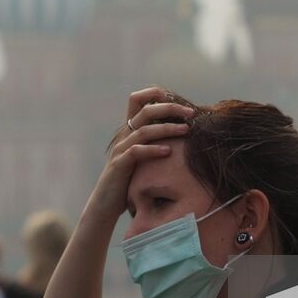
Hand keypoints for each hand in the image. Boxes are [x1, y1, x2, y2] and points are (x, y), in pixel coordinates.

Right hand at [84, 87, 194, 221]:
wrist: (106, 203)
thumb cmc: (130, 179)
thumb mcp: (143, 155)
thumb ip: (154, 140)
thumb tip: (182, 130)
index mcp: (129, 129)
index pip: (136, 100)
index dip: (153, 94)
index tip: (176, 98)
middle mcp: (124, 135)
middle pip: (145, 111)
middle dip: (170, 108)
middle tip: (191, 114)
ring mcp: (121, 149)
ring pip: (143, 131)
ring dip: (167, 128)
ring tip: (186, 130)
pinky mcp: (119, 165)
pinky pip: (136, 152)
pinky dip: (153, 150)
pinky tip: (168, 152)